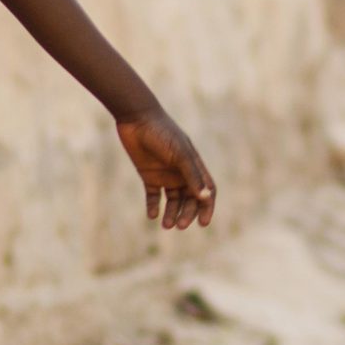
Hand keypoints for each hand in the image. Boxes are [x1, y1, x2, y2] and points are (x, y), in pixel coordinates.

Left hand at [116, 108, 216, 228]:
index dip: (207, 207)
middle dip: (186, 213)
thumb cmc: (162, 133)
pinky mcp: (148, 175)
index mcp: (194, 165)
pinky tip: (152, 216)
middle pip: (189, 199)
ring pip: (172, 200)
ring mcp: (165, 174)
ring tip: (166, 225)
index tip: (203, 223)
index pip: (206, 190)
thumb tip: (205, 197)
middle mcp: (181, 172)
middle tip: (179, 225)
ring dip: (171, 213)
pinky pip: (153, 196)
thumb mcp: (179, 154)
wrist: (137, 119)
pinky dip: (153, 206)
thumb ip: (192, 175)